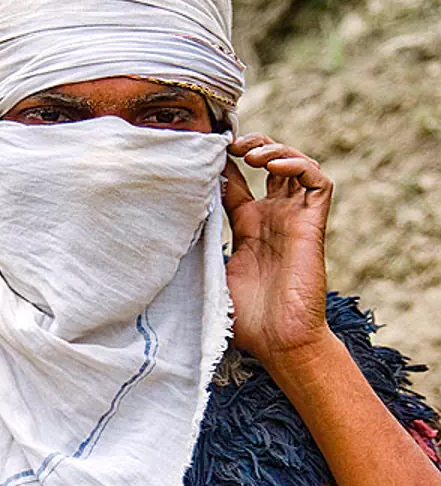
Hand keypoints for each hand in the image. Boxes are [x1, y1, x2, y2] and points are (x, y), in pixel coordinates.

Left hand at [221, 132, 333, 366]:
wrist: (279, 342)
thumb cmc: (247, 318)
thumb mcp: (213, 271)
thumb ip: (200, 242)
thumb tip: (168, 223)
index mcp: (248, 226)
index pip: (236, 181)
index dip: (222, 163)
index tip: (202, 151)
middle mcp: (272, 217)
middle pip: (268, 164)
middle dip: (251, 145)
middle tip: (229, 143)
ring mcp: (294, 219)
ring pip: (294, 165)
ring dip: (274, 149)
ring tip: (249, 153)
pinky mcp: (313, 224)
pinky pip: (317, 182)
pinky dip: (299, 165)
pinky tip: (274, 166)